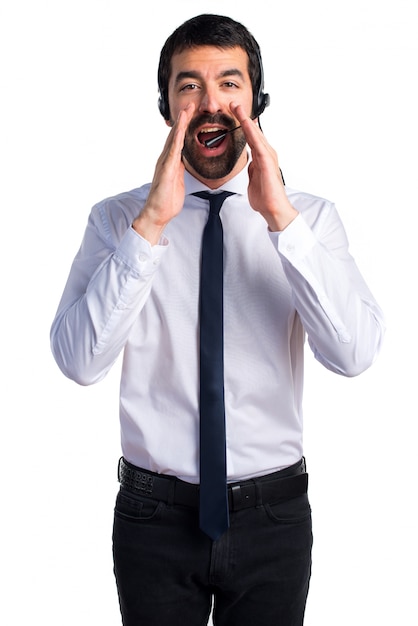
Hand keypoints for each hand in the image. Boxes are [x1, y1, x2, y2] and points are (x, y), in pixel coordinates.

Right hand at [133, 103, 194, 243]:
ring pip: (173, 139)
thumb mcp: (178, 181)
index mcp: (170, 162)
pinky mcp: (166, 169)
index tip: (191, 115)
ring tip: (186, 110)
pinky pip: (173, 151)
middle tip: (190, 104)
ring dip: (180, 124)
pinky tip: (181, 129)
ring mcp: (165, 163)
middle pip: (175, 135)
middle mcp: (166, 159)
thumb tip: (185, 164)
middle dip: (182, 120)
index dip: (184, 127)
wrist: (157, 213)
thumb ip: (180, 170)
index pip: (178, 141)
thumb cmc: (167, 201)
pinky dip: (177, 138)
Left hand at [230, 102, 298, 231]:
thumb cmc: (265, 197)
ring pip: (256, 134)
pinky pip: (258, 144)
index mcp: (262, 158)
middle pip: (254, 131)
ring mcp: (268, 157)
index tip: (235, 113)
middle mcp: (266, 154)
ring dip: (246, 121)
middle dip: (243, 117)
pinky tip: (246, 125)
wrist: (273, 209)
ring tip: (237, 108)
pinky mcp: (267, 162)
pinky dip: (252, 133)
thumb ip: (253, 169)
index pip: (251, 137)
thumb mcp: (254, 179)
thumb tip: (250, 163)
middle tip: (234, 104)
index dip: (243, 124)